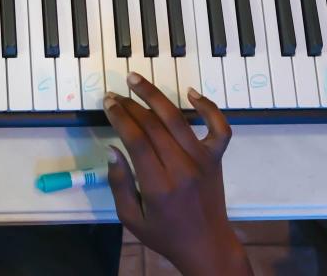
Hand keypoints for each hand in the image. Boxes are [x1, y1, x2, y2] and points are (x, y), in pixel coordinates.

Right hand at [104, 73, 251, 275]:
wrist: (207, 247)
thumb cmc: (165, 234)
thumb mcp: (131, 217)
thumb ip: (119, 183)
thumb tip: (111, 149)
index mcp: (159, 186)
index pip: (136, 140)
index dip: (120, 117)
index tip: (107, 104)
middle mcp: (183, 169)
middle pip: (153, 126)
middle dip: (130, 105)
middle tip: (114, 94)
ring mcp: (203, 161)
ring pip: (178, 119)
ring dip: (155, 96)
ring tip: (136, 80)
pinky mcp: (216, 158)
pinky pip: (219, 127)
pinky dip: (208, 107)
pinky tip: (191, 93)